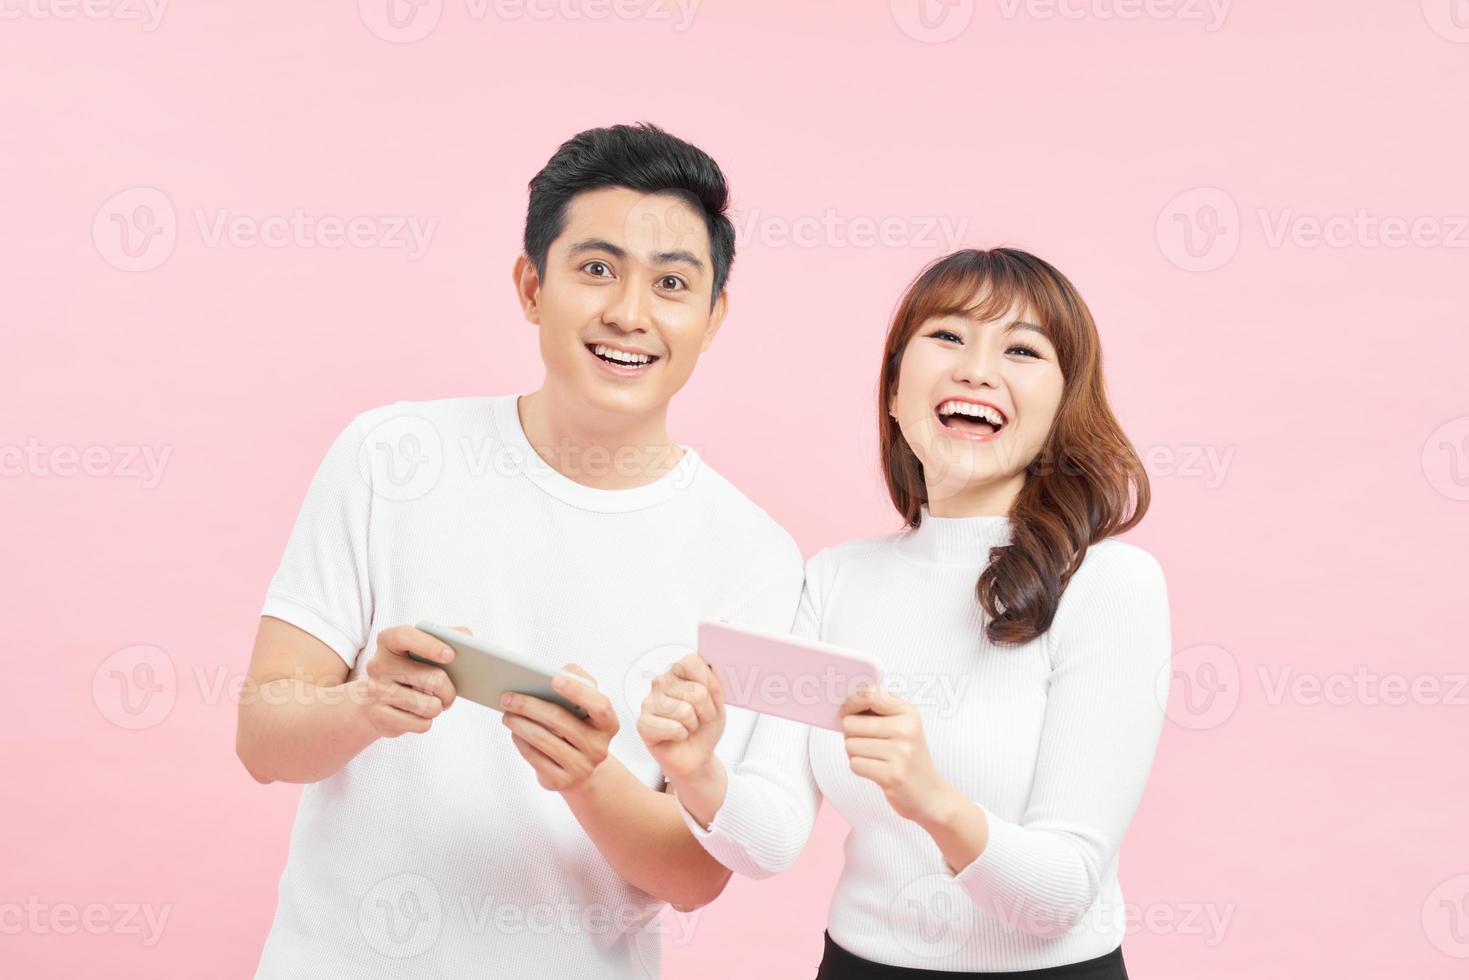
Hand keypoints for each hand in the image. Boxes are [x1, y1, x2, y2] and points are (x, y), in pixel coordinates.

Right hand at [355, 624, 464, 738]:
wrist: (375, 700)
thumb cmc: (409, 669)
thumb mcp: (422, 649)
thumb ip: (446, 636)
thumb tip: (466, 636)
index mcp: (388, 641)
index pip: (404, 636)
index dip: (429, 645)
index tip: (450, 655)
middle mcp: (378, 665)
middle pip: (433, 679)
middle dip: (449, 690)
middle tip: (449, 693)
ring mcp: (376, 691)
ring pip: (430, 706)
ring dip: (438, 707)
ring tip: (431, 702)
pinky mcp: (379, 716)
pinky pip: (421, 724)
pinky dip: (426, 721)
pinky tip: (415, 714)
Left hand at [500, 665, 619, 792]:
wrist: (580, 769)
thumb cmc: (578, 727)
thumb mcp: (585, 706)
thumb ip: (581, 681)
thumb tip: (565, 671)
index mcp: (608, 724)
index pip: (599, 705)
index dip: (577, 691)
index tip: (553, 678)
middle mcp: (598, 748)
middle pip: (561, 721)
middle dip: (530, 706)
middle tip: (508, 697)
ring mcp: (582, 768)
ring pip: (544, 740)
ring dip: (520, 724)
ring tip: (506, 714)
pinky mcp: (562, 782)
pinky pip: (536, 759)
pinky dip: (521, 743)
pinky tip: (514, 732)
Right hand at [636, 653, 725, 783]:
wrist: (696, 755)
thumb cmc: (704, 727)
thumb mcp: (718, 702)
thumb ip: (714, 681)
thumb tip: (711, 666)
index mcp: (678, 671)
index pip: (693, 662)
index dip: (710, 686)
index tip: (710, 699)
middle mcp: (661, 682)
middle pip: (697, 692)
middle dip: (706, 712)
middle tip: (698, 719)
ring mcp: (649, 701)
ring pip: (686, 711)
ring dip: (693, 725)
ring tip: (687, 727)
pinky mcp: (642, 723)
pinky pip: (674, 728)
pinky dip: (682, 736)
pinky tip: (675, 736)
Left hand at [840, 684, 954, 823]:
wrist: (931, 794)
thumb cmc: (908, 757)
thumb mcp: (903, 726)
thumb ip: (877, 710)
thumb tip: (843, 706)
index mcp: (908, 712)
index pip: (870, 693)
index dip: (851, 702)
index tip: (847, 711)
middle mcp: (906, 729)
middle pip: (851, 723)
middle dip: (850, 735)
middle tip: (865, 743)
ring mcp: (900, 752)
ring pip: (850, 744)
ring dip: (855, 753)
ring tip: (874, 758)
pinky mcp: (892, 774)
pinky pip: (855, 764)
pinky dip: (860, 768)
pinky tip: (877, 770)